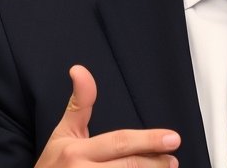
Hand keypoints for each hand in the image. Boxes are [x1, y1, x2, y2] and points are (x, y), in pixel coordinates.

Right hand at [35, 65, 181, 166]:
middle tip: (172, 158)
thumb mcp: (63, 132)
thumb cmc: (54, 163)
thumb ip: (80, 103)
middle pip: (129, 166)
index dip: (148, 140)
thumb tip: (79, 69)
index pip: (119, 142)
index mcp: (76, 151)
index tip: (173, 138)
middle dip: (156, 162)